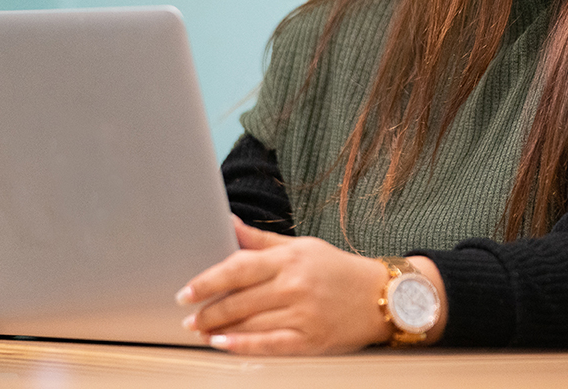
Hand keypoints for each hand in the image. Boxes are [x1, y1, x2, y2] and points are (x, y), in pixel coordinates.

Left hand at [177, 217, 416, 354]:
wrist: (382, 296)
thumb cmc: (337, 269)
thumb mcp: (301, 246)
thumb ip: (260, 240)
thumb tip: (227, 222)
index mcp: (289, 258)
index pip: (238, 268)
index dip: (207, 281)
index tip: (185, 291)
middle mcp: (294, 285)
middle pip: (239, 300)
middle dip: (208, 310)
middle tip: (188, 316)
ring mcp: (303, 314)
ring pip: (250, 324)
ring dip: (219, 329)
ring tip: (201, 330)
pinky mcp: (310, 339)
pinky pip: (269, 344)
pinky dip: (242, 346)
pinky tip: (223, 344)